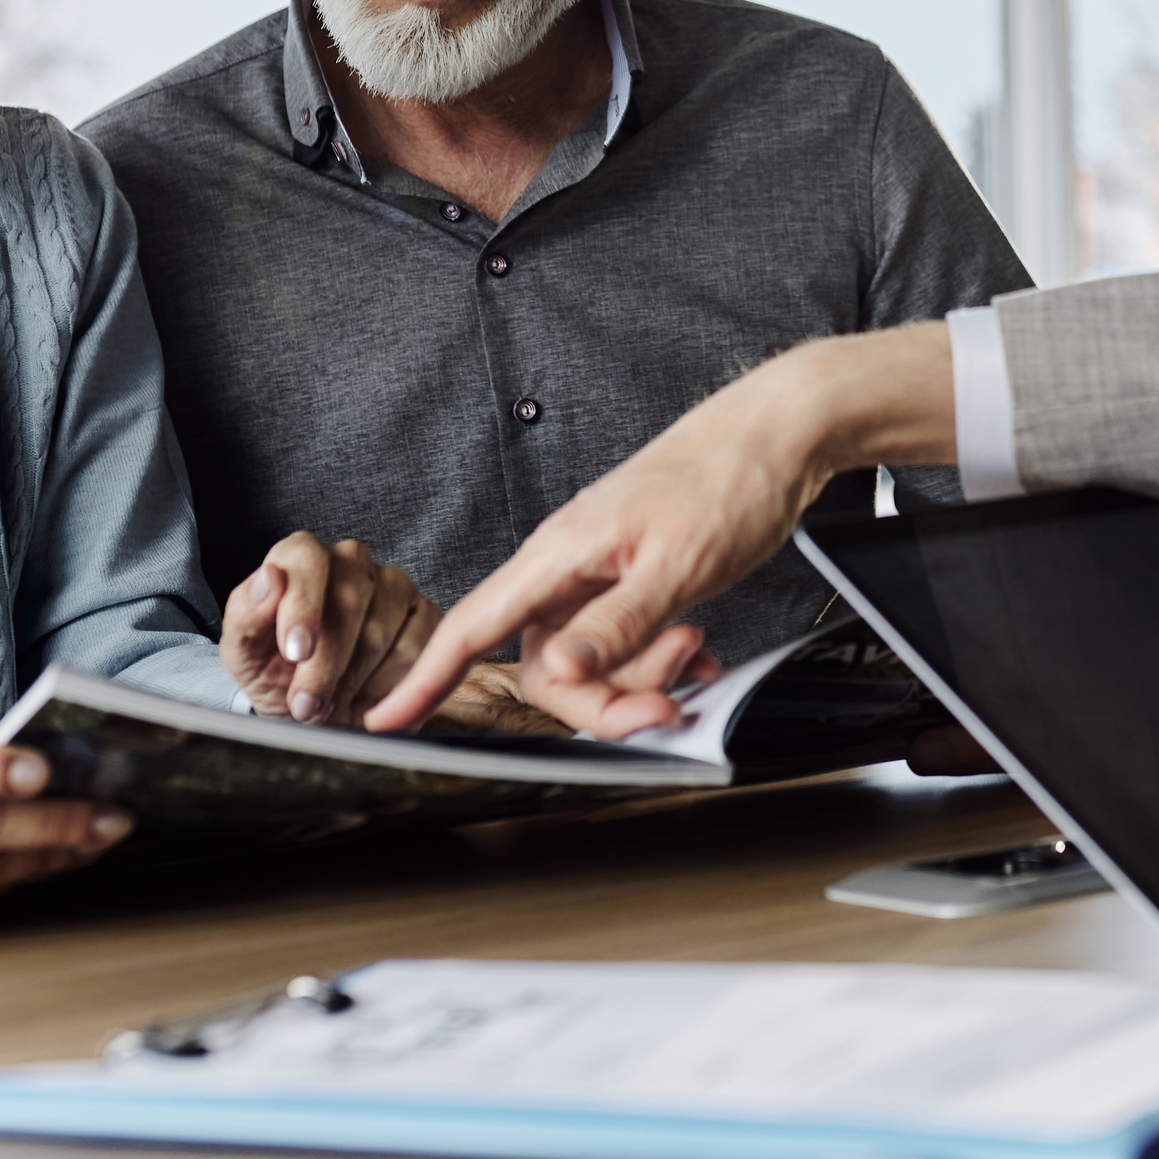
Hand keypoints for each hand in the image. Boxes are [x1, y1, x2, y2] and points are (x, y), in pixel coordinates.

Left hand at [223, 533, 440, 725]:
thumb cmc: (276, 676)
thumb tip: (268, 577)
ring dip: (352, 681)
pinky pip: (414, 650)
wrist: (316, 712)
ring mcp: (393, 585)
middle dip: (325, 663)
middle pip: (348, 600)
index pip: (306, 558)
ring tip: (333, 701)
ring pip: (381, 631)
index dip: (303, 606)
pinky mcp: (424, 615)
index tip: (296, 652)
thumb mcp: (244, 655)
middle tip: (307, 705)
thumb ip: (246, 615)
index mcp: (300, 558)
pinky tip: (366, 696)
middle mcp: (350, 562)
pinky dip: (386, 686)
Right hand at [364, 325, 959, 736]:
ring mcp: (599, 576)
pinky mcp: (632, 581)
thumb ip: (616, 625)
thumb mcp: (676, 564)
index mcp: (560, 556)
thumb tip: (557, 672)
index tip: (383, 720)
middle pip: (545, 670)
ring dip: (639, 679)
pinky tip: (697, 656)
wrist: (775, 437)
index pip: (472, 625)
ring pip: (590, 664)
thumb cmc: (726, 483)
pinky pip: (623, 646)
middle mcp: (568, 568)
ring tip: (695, 651)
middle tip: (666, 698)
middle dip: (602, 700)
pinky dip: (658, 665)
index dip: (425, 678)